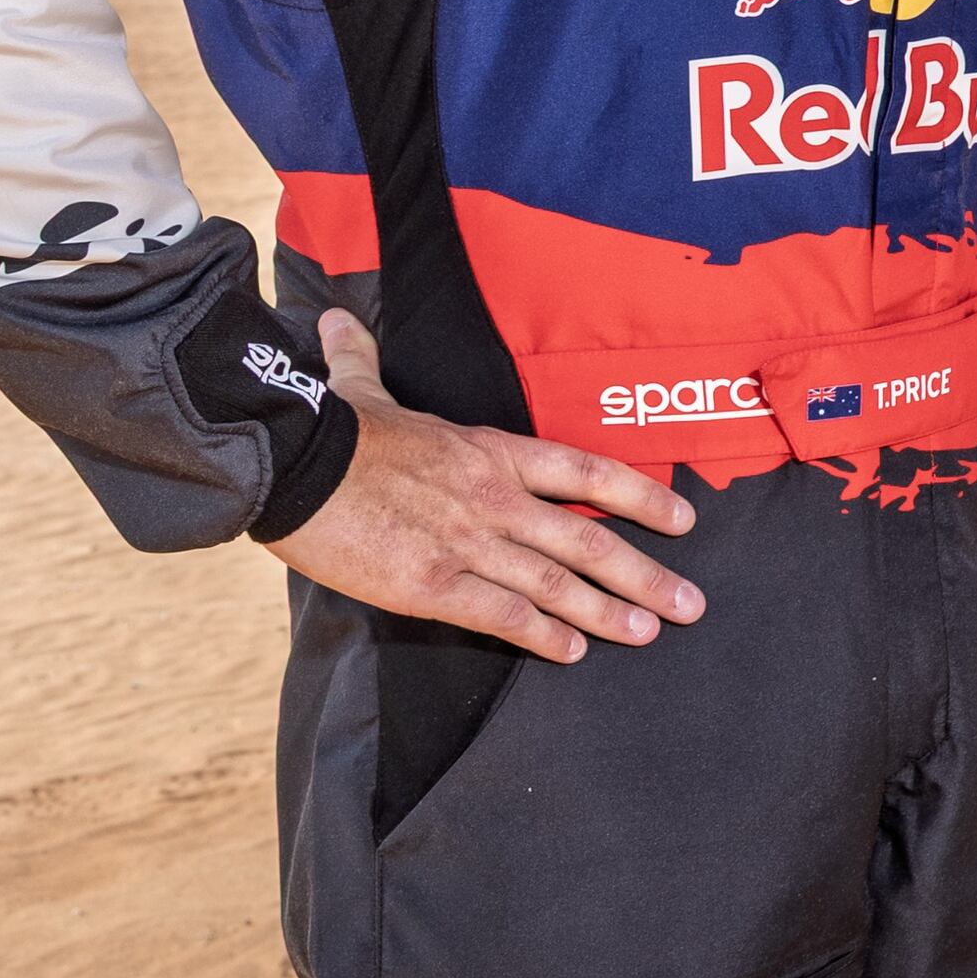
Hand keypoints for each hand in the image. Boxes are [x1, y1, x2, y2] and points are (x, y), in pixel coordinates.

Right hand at [271, 310, 702, 664]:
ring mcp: (467, 543)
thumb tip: (334, 324)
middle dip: (645, 574)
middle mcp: (494, 498)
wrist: (287, 464)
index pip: (587, 472)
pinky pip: (502, 615)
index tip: (684, 520)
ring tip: (646, 633)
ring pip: (556, 584)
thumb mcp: (359, 389)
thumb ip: (362, 360)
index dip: (642, 497)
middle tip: (689, 604)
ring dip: (607, 613)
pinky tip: (571, 653)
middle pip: (588, 538)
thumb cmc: (326, 428)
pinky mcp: (431, 584)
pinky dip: (542, 636)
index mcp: (490, 451)